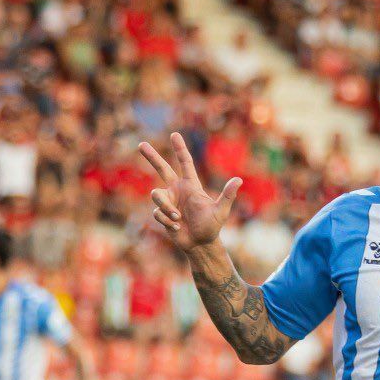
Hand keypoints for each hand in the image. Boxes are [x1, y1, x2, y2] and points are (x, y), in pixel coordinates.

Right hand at [138, 132, 241, 250]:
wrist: (200, 244)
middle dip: (151, 156)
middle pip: (162, 169)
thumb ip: (227, 195)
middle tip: (140, 144)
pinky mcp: (162, 214)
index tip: (174, 134)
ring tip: (178, 218)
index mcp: (191, 185)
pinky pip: (157, 212)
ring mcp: (168, 201)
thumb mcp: (220, 211)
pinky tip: (176, 227)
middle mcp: (177, 190)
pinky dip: (166, 220)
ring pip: (156, 196)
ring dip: (166, 208)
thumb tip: (239, 180)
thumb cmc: (212, 226)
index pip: (185, 163)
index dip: (179, 149)